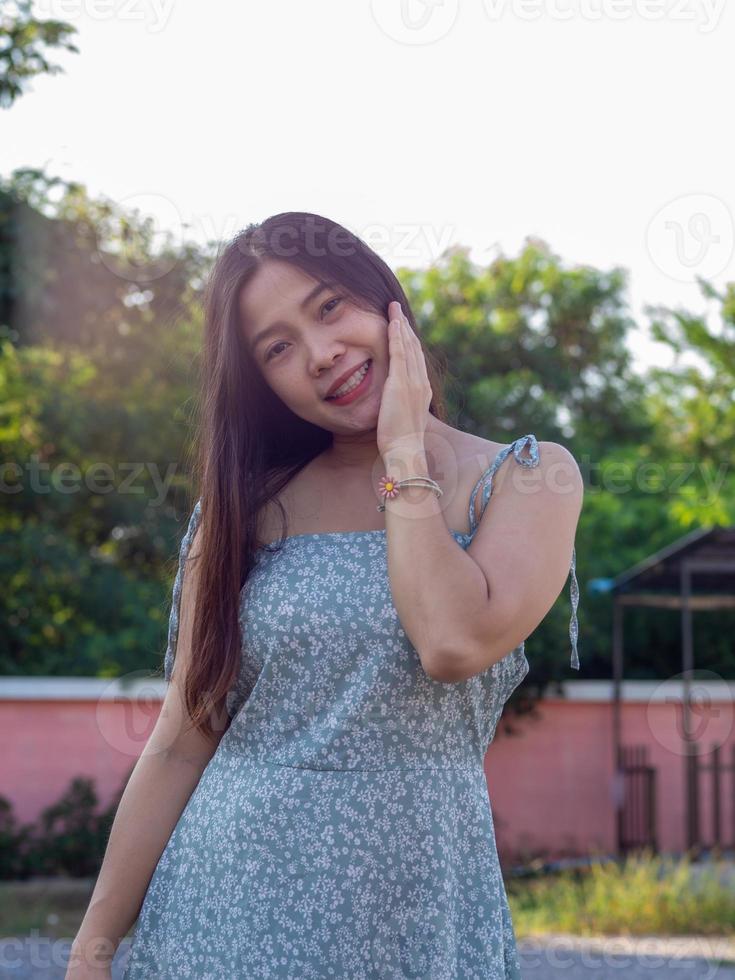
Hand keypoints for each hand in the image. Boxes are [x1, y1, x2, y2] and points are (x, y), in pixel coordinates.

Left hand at [376, 300, 432, 458]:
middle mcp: (421, 383)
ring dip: (400, 325)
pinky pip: (399, 352)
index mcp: (422, 391)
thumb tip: (392, 406)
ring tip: (393, 308)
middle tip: (397, 310)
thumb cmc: (401, 444)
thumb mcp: (402, 421)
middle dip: (405, 327)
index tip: (402, 328)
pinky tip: (392, 322)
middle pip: (414, 348)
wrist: (406, 452)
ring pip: (407, 346)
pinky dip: (396, 335)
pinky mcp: (401, 383)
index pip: (416, 360)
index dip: (409, 342)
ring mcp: (413, 382)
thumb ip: (399, 408)